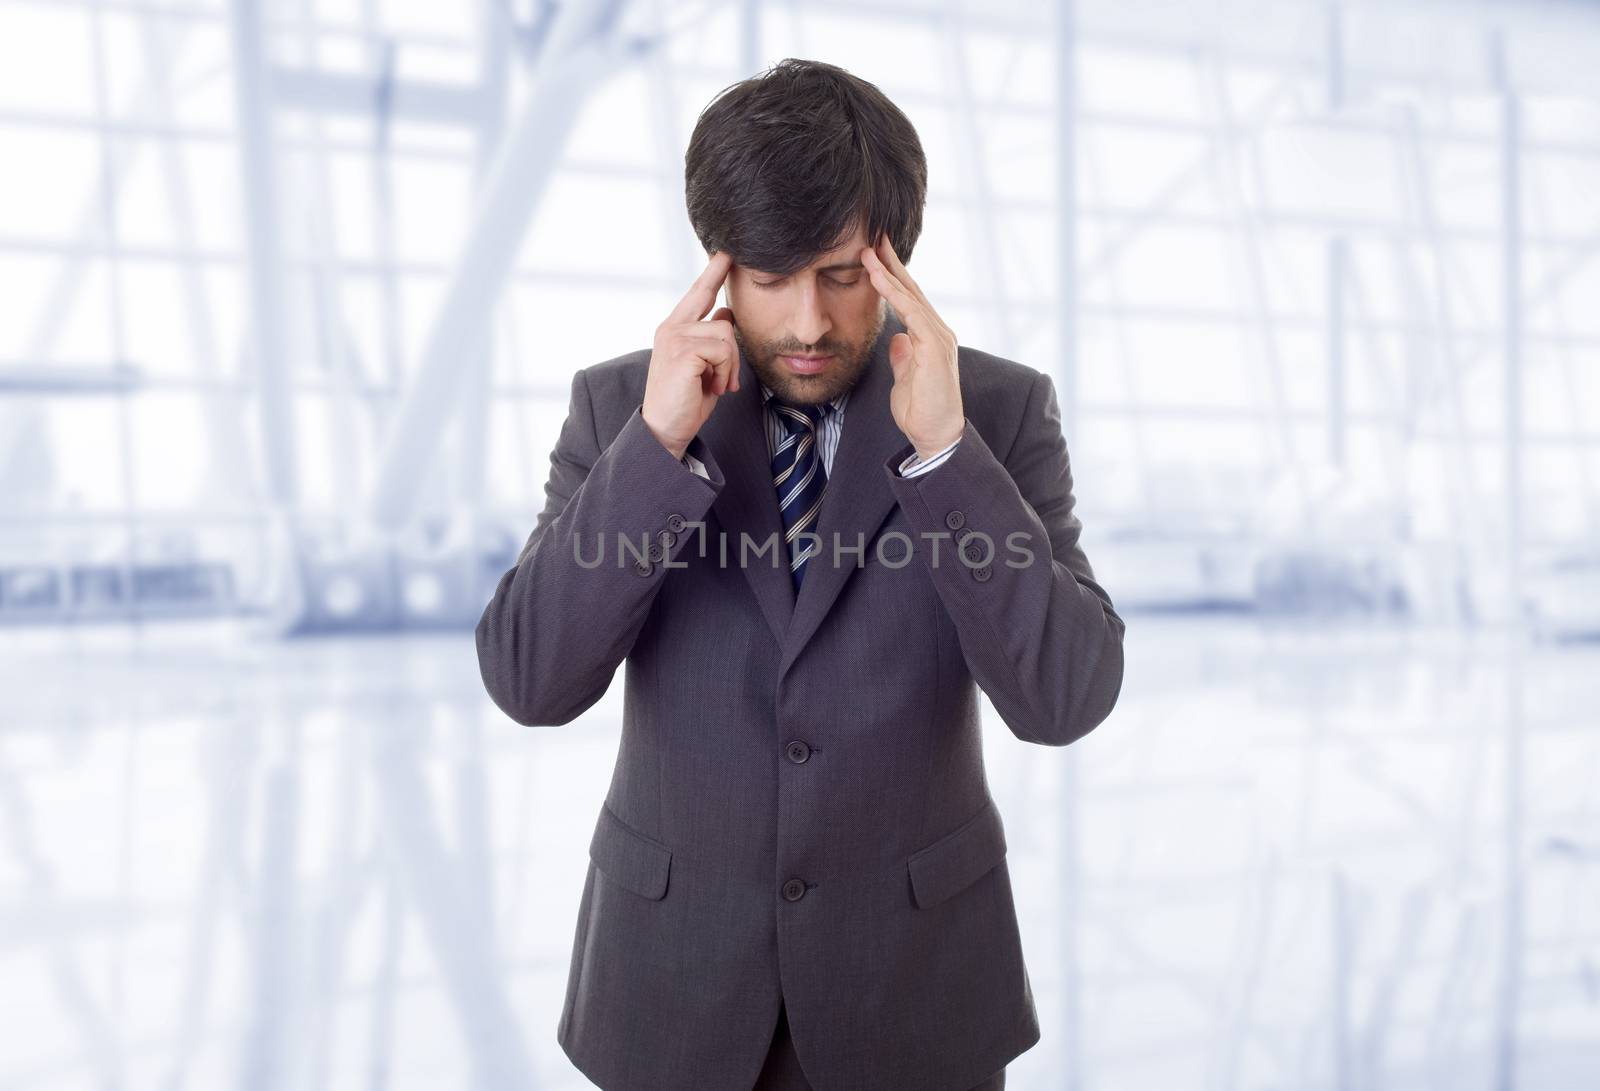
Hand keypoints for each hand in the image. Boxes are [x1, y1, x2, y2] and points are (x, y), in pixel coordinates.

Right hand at [642, 250, 740, 459]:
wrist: (666, 430)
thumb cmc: (685, 401)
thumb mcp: (702, 366)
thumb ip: (711, 339)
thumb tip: (726, 312)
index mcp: (674, 329)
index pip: (698, 293)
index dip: (713, 272)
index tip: (726, 251)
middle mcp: (671, 328)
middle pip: (720, 314)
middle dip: (730, 337)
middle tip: (724, 365)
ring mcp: (675, 338)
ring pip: (726, 335)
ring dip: (730, 366)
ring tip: (715, 385)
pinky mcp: (682, 351)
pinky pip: (723, 351)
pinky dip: (725, 372)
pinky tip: (713, 388)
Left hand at [861, 236, 963, 459]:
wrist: (937, 436)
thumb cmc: (922, 412)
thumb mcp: (905, 379)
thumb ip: (903, 357)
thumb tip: (898, 340)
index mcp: (929, 337)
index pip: (909, 299)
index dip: (892, 276)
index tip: (874, 255)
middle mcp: (938, 331)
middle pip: (912, 289)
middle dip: (891, 262)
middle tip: (874, 235)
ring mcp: (939, 337)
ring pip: (910, 296)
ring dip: (888, 272)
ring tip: (868, 250)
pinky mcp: (935, 347)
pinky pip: (911, 312)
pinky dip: (894, 294)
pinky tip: (877, 278)